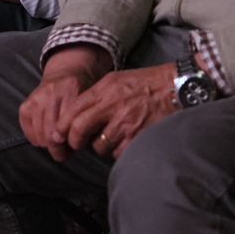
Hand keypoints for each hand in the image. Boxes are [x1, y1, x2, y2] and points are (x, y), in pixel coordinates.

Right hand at [20, 46, 112, 161]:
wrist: (66, 72)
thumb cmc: (82, 91)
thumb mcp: (90, 100)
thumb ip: (87, 120)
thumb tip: (78, 145)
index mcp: (72, 88)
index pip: (68, 125)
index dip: (70, 143)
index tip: (74, 148)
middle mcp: (52, 91)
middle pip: (51, 134)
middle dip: (58, 149)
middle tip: (64, 152)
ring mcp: (37, 97)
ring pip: (40, 136)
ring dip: (48, 145)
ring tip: (57, 142)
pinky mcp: (26, 104)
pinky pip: (28, 132)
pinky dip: (36, 138)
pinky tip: (45, 135)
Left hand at [62, 63, 179, 161]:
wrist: (175, 87)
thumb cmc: (145, 83)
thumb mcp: (116, 80)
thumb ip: (96, 96)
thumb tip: (76, 115)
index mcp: (104, 90)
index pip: (73, 111)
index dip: (62, 127)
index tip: (59, 135)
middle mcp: (112, 106)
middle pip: (79, 130)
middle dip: (75, 141)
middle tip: (78, 144)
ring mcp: (125, 124)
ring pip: (99, 146)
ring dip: (102, 146)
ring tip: (114, 136)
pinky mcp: (137, 138)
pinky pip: (119, 153)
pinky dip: (120, 151)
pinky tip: (128, 140)